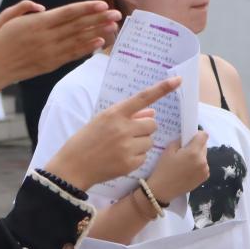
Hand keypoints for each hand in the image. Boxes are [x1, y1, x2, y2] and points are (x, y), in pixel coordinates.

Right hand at [0, 0, 120, 91]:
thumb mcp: (2, 19)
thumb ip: (22, 8)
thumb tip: (42, 7)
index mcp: (35, 24)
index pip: (67, 13)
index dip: (87, 8)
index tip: (103, 4)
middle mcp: (45, 38)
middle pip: (77, 26)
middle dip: (99, 19)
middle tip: (118, 14)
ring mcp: (48, 53)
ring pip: (78, 40)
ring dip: (97, 32)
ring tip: (113, 27)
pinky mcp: (48, 65)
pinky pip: (71, 55)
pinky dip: (86, 49)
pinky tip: (98, 43)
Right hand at [43, 77, 181, 190]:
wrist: (72, 167)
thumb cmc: (84, 141)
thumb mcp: (100, 122)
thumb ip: (127, 115)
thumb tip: (152, 111)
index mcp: (114, 114)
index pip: (142, 98)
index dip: (162, 89)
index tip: (177, 80)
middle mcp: (123, 129)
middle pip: (152, 123)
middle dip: (144, 128)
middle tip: (129, 134)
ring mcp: (127, 147)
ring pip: (150, 140)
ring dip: (141, 143)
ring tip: (121, 148)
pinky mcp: (130, 163)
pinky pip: (144, 156)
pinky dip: (136, 157)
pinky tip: (120, 158)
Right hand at [145, 132, 209, 202]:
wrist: (162, 190)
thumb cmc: (163, 169)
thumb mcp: (167, 151)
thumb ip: (179, 141)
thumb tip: (185, 138)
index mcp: (193, 152)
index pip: (204, 135)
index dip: (197, 134)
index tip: (189, 138)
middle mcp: (203, 160)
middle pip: (204, 146)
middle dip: (196, 146)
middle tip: (183, 152)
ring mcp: (205, 169)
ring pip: (204, 156)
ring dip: (197, 156)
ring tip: (184, 163)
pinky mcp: (205, 177)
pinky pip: (203, 166)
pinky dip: (198, 165)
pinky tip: (187, 171)